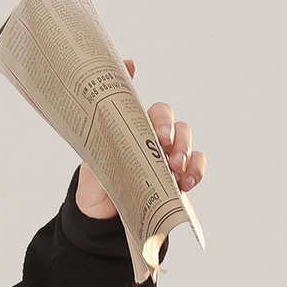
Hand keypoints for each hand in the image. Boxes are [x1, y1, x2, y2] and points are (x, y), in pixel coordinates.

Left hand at [75, 59, 206, 218]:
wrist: (102, 216)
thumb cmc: (97, 184)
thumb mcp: (91, 164)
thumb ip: (96, 139)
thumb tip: (94, 107)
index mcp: (126, 126)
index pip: (134, 100)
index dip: (131, 80)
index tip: (132, 69)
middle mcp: (149, 135)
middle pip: (166, 117)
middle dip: (168, 127)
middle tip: (163, 143)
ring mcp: (165, 154)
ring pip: (185, 138)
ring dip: (184, 149)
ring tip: (175, 167)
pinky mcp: (177, 175)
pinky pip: (196, 165)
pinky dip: (196, 169)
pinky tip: (186, 181)